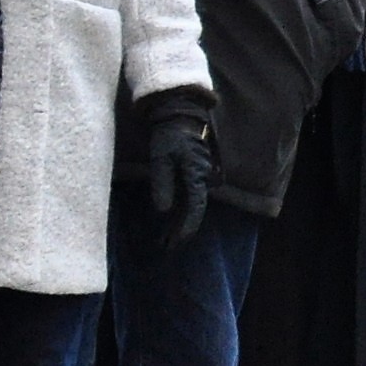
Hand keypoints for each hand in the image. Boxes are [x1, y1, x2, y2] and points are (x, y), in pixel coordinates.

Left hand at [138, 105, 213, 249]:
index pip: (195, 207)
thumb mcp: (160, 158)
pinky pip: (190, 199)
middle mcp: (205, 179)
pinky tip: (170, 222)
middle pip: (194, 210)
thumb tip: (163, 210)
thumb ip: (162, 183)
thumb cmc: (168, 136)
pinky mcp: (196, 176)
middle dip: (181, 230)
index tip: (176, 242)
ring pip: (192, 206)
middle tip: (166, 248)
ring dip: (180, 223)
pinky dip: (181, 212)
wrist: (179, 117)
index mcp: (198, 174)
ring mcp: (202, 178)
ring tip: (165, 240)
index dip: (186, 227)